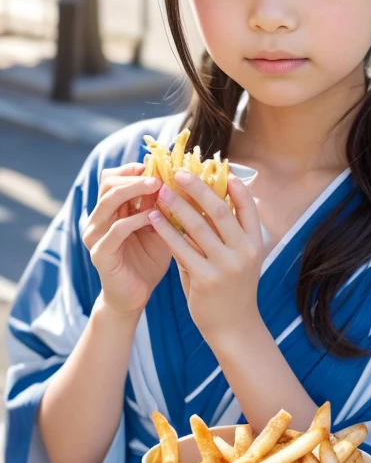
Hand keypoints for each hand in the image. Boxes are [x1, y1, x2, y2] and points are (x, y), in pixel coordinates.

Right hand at [82, 162, 171, 316]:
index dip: (134, 168)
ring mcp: (95, 235)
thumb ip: (162, 206)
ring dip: (134, 191)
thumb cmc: (149, 260)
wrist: (135, 297)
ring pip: (108, 201)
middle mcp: (98, 218)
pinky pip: (116, 230)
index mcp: (110, 209)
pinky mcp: (100, 253)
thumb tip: (183, 178)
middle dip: (135, 175)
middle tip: (160, 175)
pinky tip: (154, 218)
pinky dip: (136, 220)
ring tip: (158, 187)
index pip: (114, 177)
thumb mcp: (159, 227)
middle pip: (108, 183)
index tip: (160, 164)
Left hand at [147, 171, 263, 342]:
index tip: (218, 167)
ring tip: (160, 191)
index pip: (248, 207)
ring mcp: (226, 266)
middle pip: (220, 210)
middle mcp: (244, 252)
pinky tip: (153, 218)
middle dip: (198, 188)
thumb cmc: (231, 288)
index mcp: (255, 243)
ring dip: (177, 205)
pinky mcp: (206, 280)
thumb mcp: (238, 259)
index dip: (234, 186)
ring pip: (198, 227)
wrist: (234, 328)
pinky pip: (182, 249)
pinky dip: (166, 231)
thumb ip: (225, 234)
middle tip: (179, 172)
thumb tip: (204, 201)